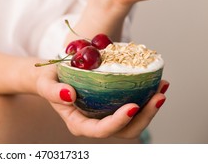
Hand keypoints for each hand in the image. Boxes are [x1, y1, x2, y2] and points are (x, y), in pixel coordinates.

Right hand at [37, 66, 168, 138]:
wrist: (52, 76)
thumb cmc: (48, 81)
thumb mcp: (45, 83)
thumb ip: (53, 91)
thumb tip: (69, 95)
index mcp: (79, 123)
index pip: (101, 130)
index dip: (118, 122)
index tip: (132, 105)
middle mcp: (95, 123)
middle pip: (125, 130)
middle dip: (145, 116)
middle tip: (158, 95)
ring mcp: (105, 116)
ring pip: (133, 122)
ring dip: (150, 107)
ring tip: (161, 86)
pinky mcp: (112, 106)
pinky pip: (132, 107)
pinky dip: (146, 96)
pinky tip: (156, 81)